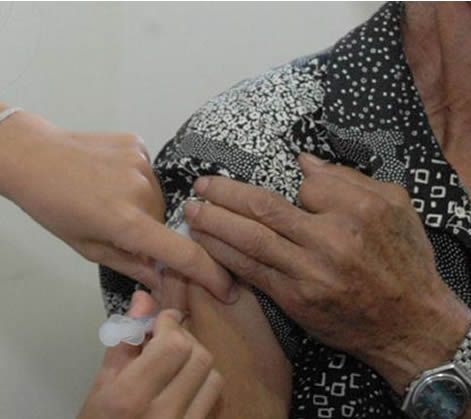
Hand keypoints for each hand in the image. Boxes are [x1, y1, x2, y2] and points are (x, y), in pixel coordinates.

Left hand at [0, 107, 235, 301]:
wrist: (33, 156)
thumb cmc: (53, 206)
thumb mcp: (88, 247)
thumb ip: (132, 264)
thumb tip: (165, 282)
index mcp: (127, 223)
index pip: (184, 254)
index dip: (211, 274)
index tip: (226, 288)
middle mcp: (142, 192)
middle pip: (167, 224)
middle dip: (153, 233)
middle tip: (122, 227)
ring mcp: (142, 164)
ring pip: (159, 198)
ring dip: (145, 206)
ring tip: (111, 198)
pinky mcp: (140, 145)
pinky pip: (150, 173)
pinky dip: (137, 181)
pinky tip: (111, 177)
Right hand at [78, 291, 222, 418]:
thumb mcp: (102, 384)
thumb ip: (126, 339)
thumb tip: (144, 299)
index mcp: (130, 398)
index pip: (174, 346)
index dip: (171, 325)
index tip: (162, 321)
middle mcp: (163, 414)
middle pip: (199, 356)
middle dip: (184, 341)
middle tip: (166, 342)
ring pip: (213, 376)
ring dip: (196, 363)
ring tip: (174, 365)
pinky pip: (213, 399)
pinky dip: (203, 384)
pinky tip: (183, 385)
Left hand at [184, 153, 470, 387]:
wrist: (410, 323)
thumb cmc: (406, 261)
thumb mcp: (397, 206)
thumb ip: (351, 180)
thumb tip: (305, 162)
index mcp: (360, 211)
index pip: (308, 185)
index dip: (295, 183)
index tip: (295, 190)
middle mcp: (331, 240)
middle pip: (264, 208)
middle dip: (225, 194)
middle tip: (201, 185)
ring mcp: (310, 272)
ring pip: (251, 240)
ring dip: (215, 223)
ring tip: (192, 211)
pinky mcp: (296, 299)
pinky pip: (253, 271)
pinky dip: (226, 255)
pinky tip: (208, 243)